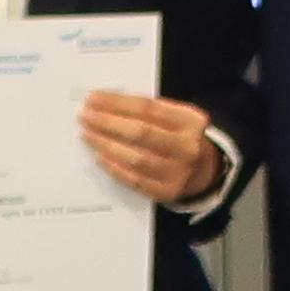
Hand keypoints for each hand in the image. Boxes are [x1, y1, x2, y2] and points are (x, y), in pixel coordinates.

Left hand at [78, 89, 217, 205]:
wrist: (204, 171)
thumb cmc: (180, 137)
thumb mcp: (176, 118)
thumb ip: (149, 111)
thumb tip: (106, 105)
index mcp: (191, 121)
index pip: (149, 108)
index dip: (117, 103)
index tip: (93, 98)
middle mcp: (187, 147)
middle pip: (141, 132)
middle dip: (108, 123)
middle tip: (85, 116)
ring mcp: (178, 172)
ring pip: (136, 158)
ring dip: (106, 145)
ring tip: (88, 134)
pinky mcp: (166, 192)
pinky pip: (134, 179)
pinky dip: (113, 167)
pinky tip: (99, 156)